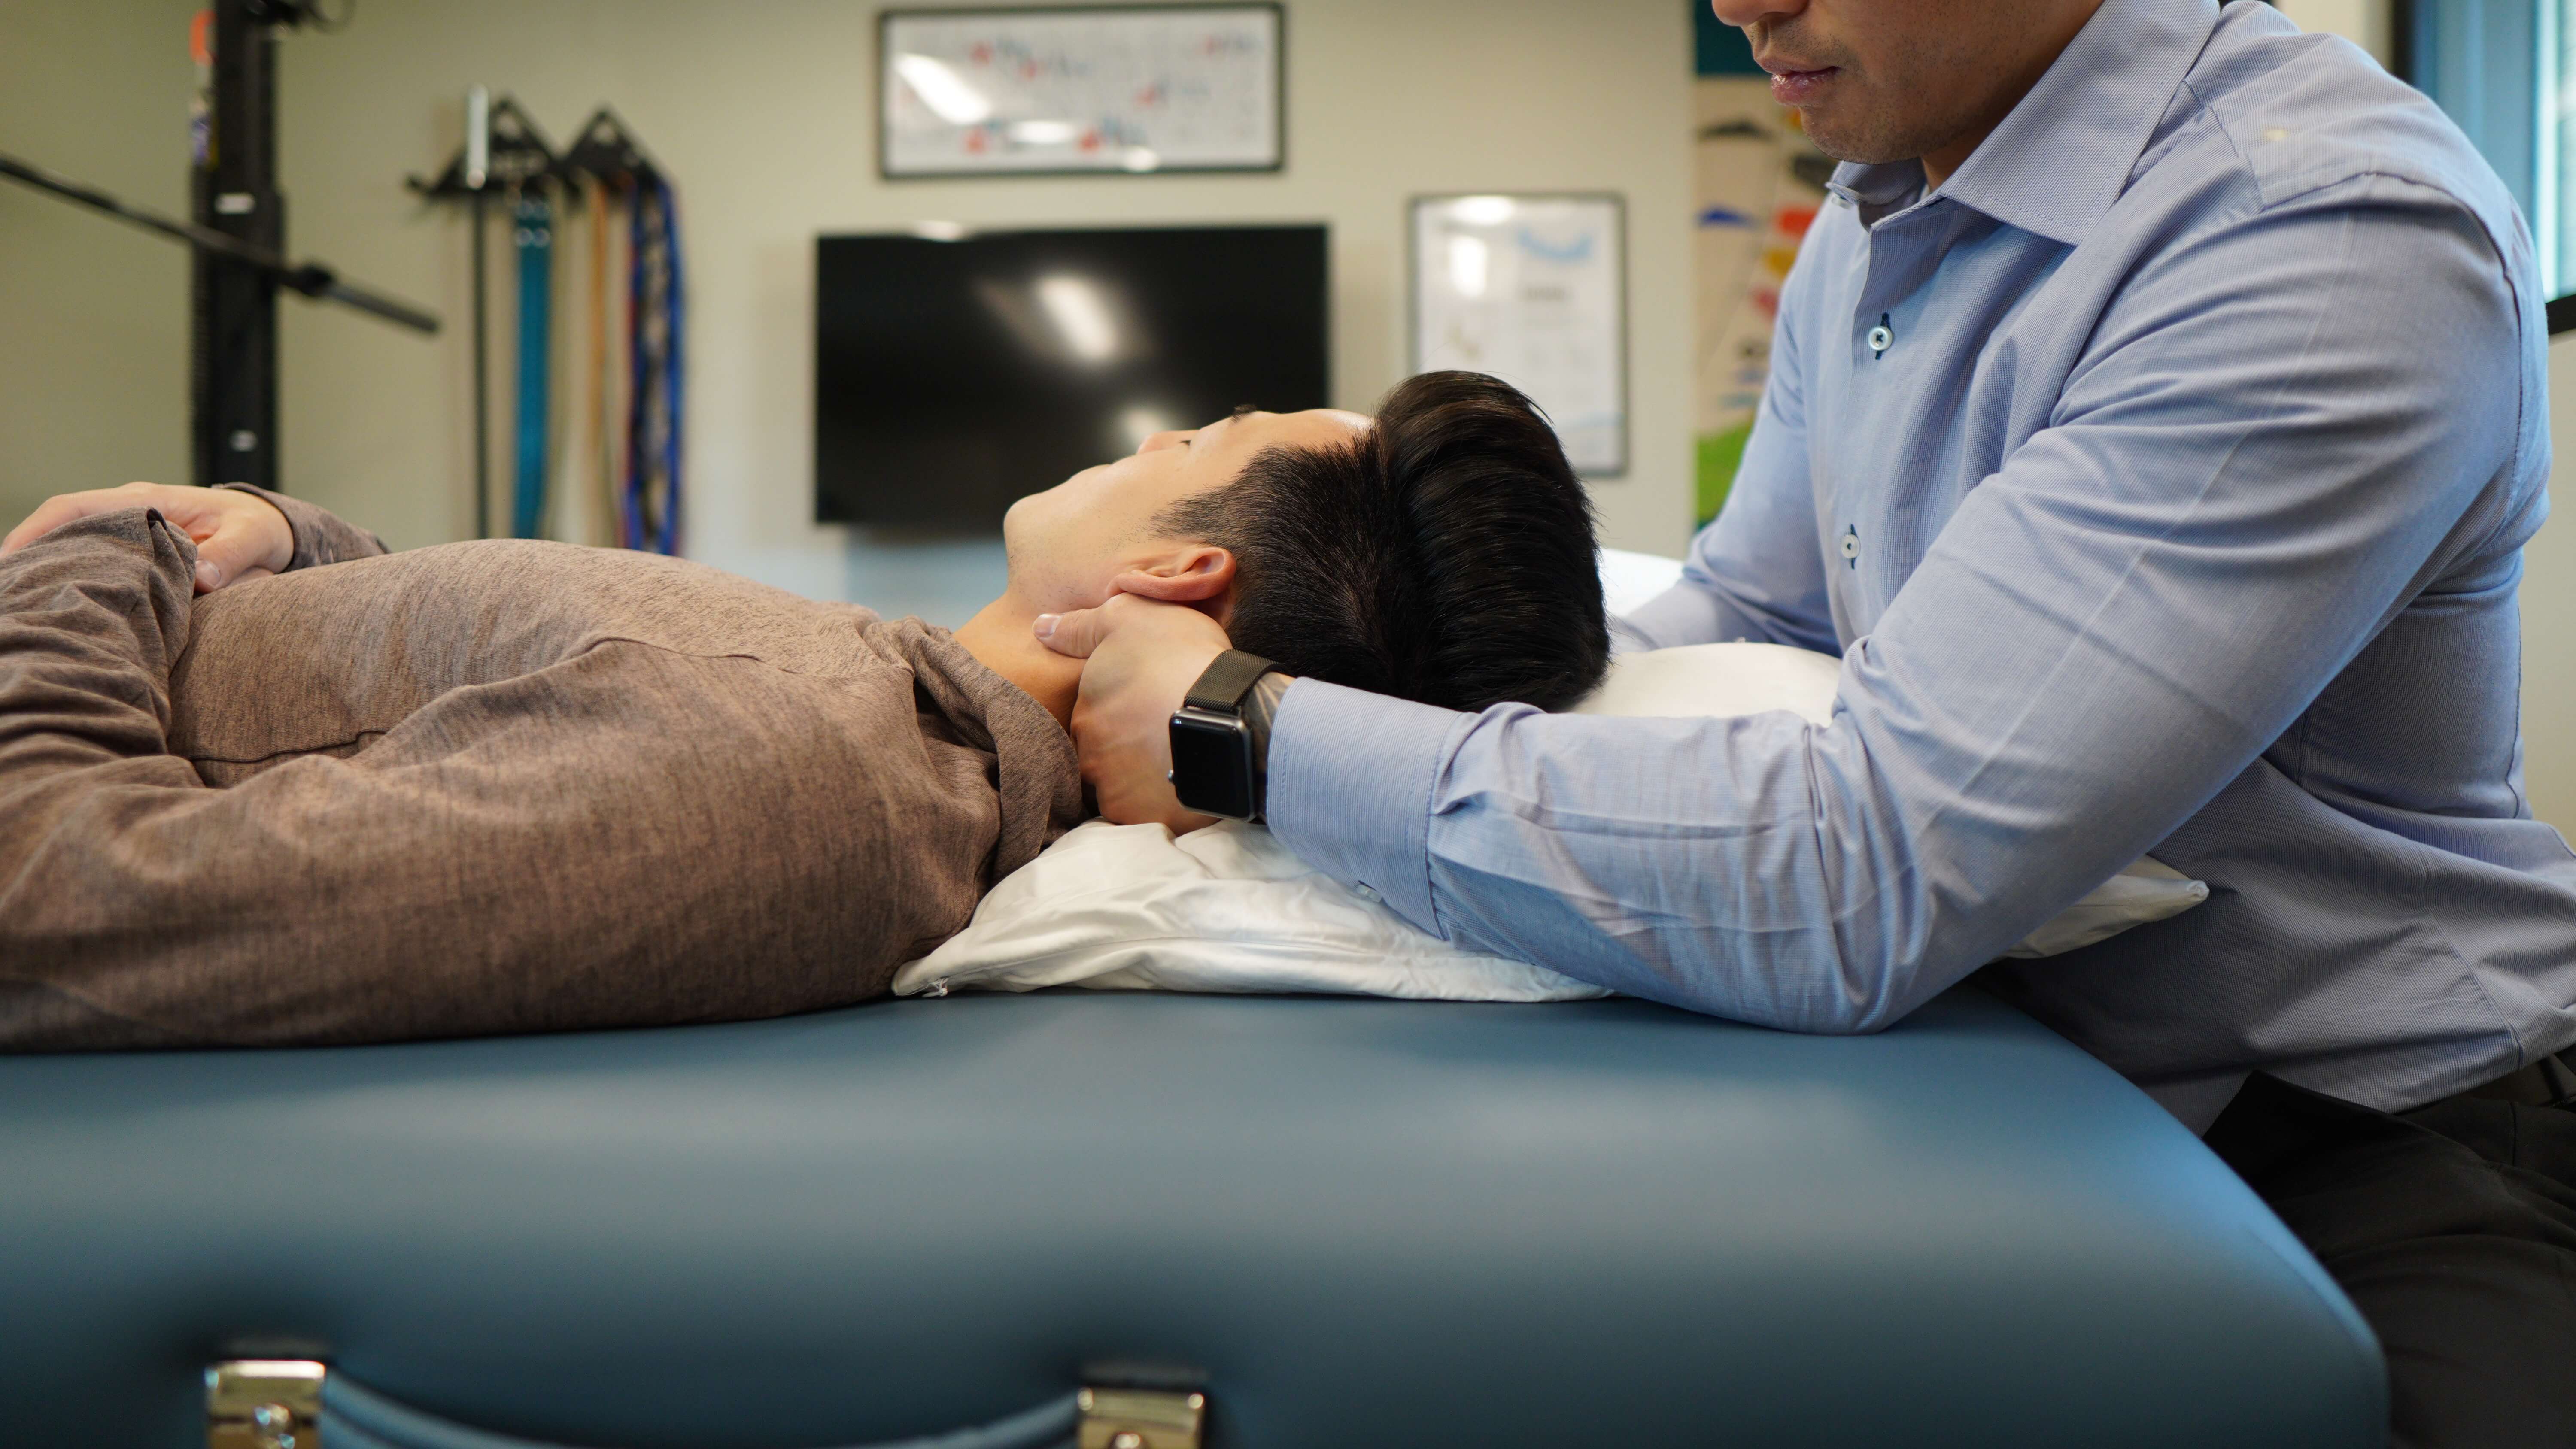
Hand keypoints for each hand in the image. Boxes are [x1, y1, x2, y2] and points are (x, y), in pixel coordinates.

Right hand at [1, 482, 292, 592]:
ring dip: (45, 570)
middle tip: (8, 595)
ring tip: (21, 606)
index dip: (37, 531)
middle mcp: (128, 513)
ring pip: (71, 546)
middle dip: (27, 556)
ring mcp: (128, 532)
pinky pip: (92, 560)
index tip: (10, 559)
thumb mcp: (253, 537)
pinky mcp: (134, 552)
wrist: (269, 528)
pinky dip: (71, 578)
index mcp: (147, 502)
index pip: (75, 507)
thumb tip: (203, 577)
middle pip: (59, 529)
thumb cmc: (257, 528)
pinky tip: (59, 608)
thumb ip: (231, 555)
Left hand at [1036, 593, 1231, 830]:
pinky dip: (1161, 803)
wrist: (1226, 710)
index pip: (1092, 720)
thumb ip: (1080, 626)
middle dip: (1126, 750)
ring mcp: (1113, 789)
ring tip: (1178, 760)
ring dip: (1142, 779)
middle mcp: (1089, 753)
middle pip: (1102, 757)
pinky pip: (1146, 814)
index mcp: (1085, 711)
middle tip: (1164, 735)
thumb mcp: (1129, 617)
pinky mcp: (1141, 817)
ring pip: (1121, 789)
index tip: (1149, 709)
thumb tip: (1040, 629)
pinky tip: (1184, 783)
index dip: (1121, 715)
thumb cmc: (1179, 657)